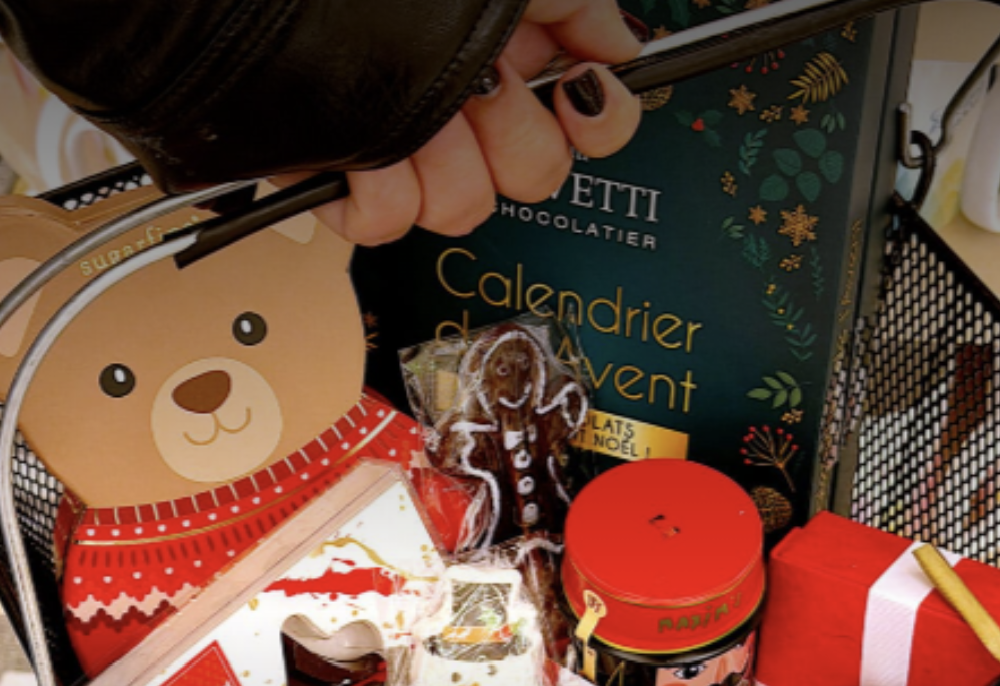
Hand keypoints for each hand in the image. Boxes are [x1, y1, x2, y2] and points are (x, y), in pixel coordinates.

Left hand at [277, 0, 642, 244]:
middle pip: (538, 176)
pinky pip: (390, 226)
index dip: (598, 119)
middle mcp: (469, 109)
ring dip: (437, 157)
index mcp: (511, 54)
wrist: (255, 2)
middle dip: (505, 130)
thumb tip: (623, 45)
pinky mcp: (355, 189)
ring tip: (405, 113)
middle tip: (472, 83)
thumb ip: (574, 3)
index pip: (599, 120)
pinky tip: (359, 150)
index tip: (575, 91)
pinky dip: (373, 190)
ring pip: (466, 209)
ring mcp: (414, 153)